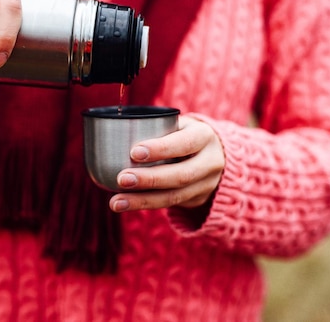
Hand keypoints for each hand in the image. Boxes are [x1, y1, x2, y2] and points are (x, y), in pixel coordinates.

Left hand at [109, 116, 224, 212]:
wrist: (216, 154)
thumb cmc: (184, 134)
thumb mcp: (178, 124)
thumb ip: (155, 127)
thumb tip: (113, 130)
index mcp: (204, 136)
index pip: (185, 143)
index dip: (161, 149)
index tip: (134, 152)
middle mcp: (211, 162)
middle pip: (181, 175)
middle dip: (149, 179)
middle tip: (121, 178)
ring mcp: (207, 184)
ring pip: (174, 196)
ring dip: (142, 201)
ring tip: (116, 202)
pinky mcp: (198, 200)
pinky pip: (170, 205)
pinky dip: (145, 205)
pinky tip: (124, 204)